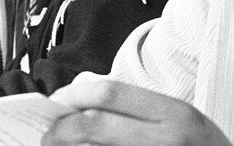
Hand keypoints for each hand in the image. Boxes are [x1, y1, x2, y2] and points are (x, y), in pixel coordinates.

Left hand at [42, 80, 231, 145]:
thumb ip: (141, 107)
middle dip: (61, 129)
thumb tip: (85, 93)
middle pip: (96, 125)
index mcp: (177, 114)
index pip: (112, 93)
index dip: (75, 95)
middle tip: (48, 133)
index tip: (58, 101)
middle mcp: (168, 139)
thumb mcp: (185, 121)